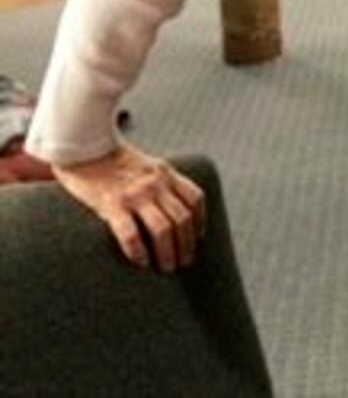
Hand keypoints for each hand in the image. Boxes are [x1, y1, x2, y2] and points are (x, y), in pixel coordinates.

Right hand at [53, 142, 205, 272]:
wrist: (81, 145)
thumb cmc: (110, 160)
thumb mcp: (145, 164)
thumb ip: (158, 181)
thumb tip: (167, 206)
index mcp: (165, 172)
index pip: (195, 199)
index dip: (200, 221)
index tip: (198, 238)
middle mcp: (155, 183)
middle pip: (182, 218)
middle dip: (187, 244)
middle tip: (185, 262)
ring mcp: (134, 193)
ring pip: (163, 229)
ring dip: (169, 253)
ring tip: (167, 267)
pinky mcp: (111, 204)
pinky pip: (131, 233)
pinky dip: (139, 251)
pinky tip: (141, 262)